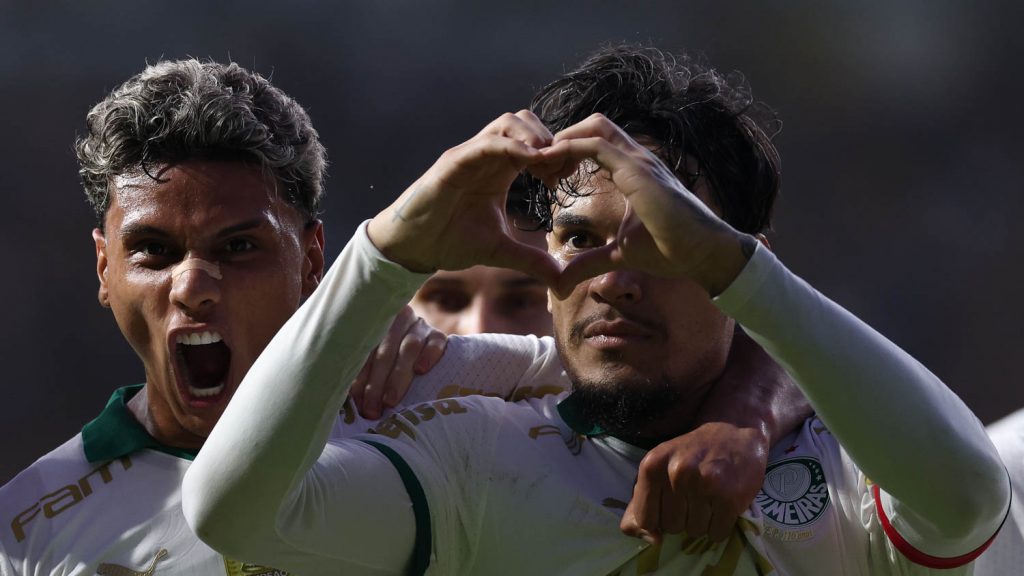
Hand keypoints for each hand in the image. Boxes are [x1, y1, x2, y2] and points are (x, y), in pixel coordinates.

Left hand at [349, 306, 447, 418]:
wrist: (417, 351)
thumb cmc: (383, 365)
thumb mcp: (369, 364)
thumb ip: (359, 376)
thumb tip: (343, 398)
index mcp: (372, 325)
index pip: (364, 350)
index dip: (359, 377)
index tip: (355, 401)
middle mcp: (395, 320)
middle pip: (384, 352)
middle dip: (376, 383)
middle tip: (371, 410)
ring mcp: (418, 326)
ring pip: (408, 348)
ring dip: (398, 376)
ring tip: (390, 400)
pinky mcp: (437, 335)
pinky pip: (435, 342)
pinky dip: (428, 355)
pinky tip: (421, 370)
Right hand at [367, 111, 560, 287]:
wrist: (413, 247)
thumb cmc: (449, 240)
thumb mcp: (499, 252)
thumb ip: (530, 260)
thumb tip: (561, 280)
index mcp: (499, 170)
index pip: (534, 143)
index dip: (557, 152)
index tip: (570, 174)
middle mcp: (486, 156)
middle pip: (525, 121)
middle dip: (550, 138)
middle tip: (562, 167)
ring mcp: (470, 155)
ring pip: (508, 123)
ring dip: (534, 136)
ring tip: (549, 161)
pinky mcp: (453, 162)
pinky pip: (487, 143)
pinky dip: (512, 146)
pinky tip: (532, 161)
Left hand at [539, 113, 755, 297]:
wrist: (704, 254)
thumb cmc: (671, 250)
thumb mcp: (618, 255)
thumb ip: (588, 263)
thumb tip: (561, 282)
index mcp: (634, 171)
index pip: (596, 143)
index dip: (568, 152)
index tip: (546, 174)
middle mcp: (638, 159)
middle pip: (594, 125)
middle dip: (562, 137)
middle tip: (539, 165)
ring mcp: (640, 161)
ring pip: (594, 128)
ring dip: (562, 140)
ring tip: (539, 162)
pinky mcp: (638, 171)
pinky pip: (597, 146)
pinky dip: (569, 148)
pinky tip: (549, 164)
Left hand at [622, 421, 767, 543]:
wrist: (738, 437)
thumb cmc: (694, 454)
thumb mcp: (661, 465)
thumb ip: (644, 499)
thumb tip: (651, 538)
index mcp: (653, 464)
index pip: (645, 518)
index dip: (658, 519)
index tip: (670, 506)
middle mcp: (676, 472)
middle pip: (671, 527)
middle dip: (683, 519)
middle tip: (694, 497)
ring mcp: (704, 484)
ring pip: (695, 531)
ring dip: (703, 522)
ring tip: (710, 498)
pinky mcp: (729, 497)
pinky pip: (717, 533)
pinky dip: (720, 527)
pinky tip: (723, 505)